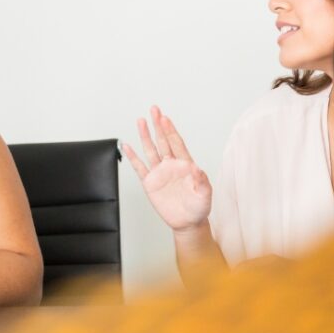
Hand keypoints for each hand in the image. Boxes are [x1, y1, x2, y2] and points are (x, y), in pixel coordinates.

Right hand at [122, 106, 212, 232]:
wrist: (187, 222)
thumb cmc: (199, 208)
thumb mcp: (205, 195)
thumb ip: (202, 181)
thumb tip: (197, 169)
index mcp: (185, 165)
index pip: (176, 143)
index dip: (170, 131)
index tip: (165, 118)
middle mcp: (171, 165)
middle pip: (163, 141)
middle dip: (158, 125)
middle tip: (154, 110)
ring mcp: (159, 173)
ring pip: (150, 150)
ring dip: (145, 136)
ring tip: (141, 121)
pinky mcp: (150, 183)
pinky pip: (139, 168)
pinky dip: (133, 157)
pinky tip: (127, 146)